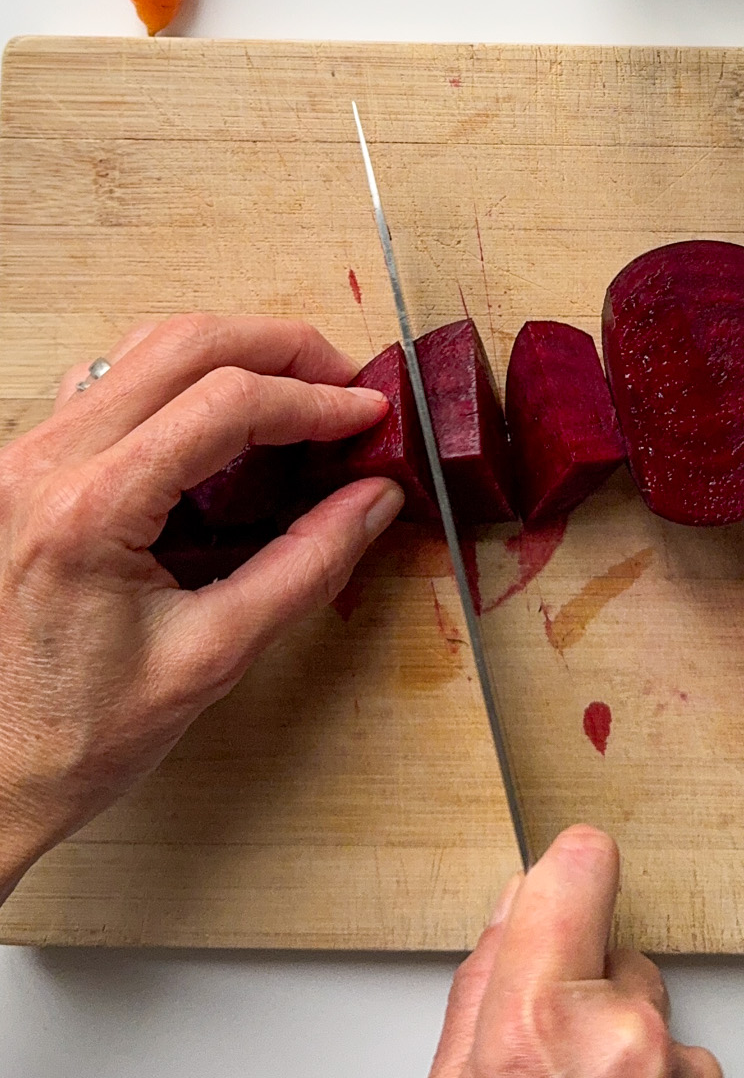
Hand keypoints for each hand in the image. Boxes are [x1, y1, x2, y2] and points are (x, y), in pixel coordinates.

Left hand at [0, 313, 404, 902]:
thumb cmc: (72, 736)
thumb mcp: (211, 658)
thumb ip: (305, 566)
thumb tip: (374, 499)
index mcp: (89, 509)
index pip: (226, 403)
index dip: (314, 399)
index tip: (368, 413)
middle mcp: (44, 463)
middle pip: (185, 343)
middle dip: (282, 348)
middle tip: (344, 382)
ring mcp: (23, 458)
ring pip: (144, 347)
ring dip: (231, 353)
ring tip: (295, 391)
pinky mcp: (23, 468)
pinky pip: (109, 382)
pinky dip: (178, 379)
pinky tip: (219, 419)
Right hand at [432, 826, 720, 1077]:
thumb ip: (481, 990)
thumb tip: (512, 910)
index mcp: (538, 1021)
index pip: (578, 867)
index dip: (567, 872)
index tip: (566, 874)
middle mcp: (620, 1037)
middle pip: (617, 953)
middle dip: (590, 988)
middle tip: (551, 1056)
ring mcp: (674, 1065)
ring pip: (652, 1008)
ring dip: (624, 1038)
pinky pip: (682, 1055)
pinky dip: (656, 1073)